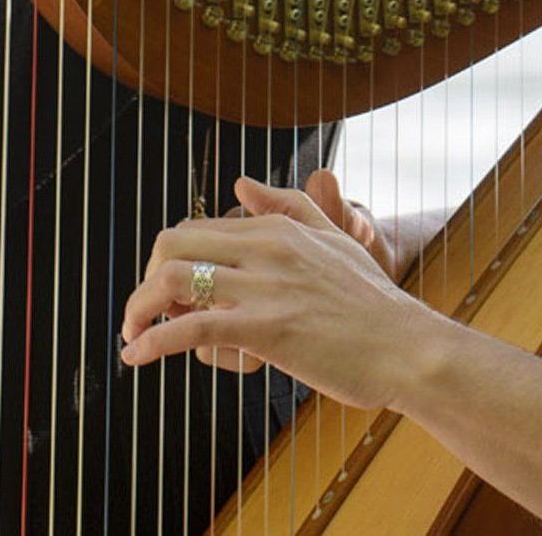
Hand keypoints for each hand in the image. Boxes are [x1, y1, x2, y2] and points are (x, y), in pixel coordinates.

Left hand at [121, 175, 445, 409]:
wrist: (408, 348)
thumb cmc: (374, 304)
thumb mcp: (336, 238)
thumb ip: (290, 206)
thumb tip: (242, 183)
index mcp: (278, 227)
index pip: (197, 229)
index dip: (170, 261)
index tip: (170, 296)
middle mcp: (267, 248)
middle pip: (172, 245)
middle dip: (147, 279)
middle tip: (146, 315)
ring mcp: (265, 288)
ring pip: (172, 282)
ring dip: (138, 309)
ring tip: (133, 336)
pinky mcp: (265, 329)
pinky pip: (190, 329)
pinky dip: (152, 342)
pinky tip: (136, 358)